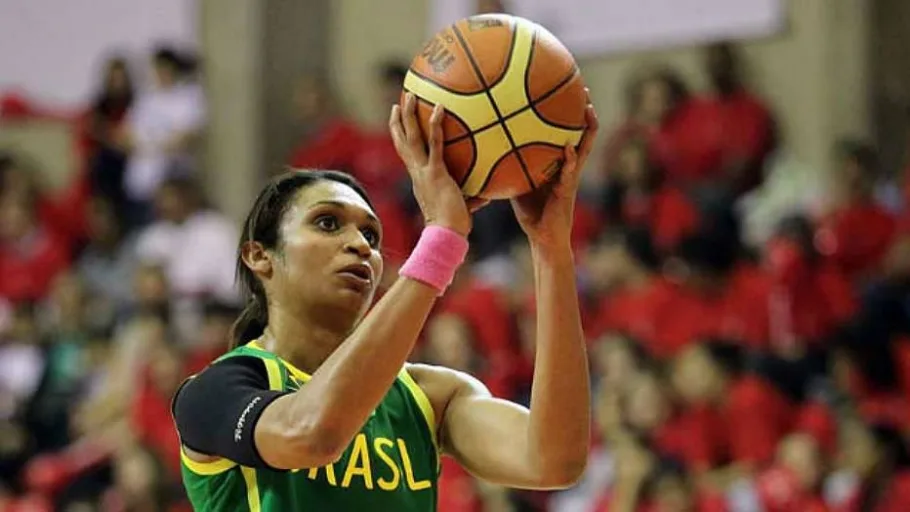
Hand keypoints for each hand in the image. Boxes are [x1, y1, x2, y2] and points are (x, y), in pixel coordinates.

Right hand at [390, 94, 485, 236]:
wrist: (446, 235)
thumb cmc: (453, 225)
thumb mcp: (461, 206)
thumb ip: (471, 198)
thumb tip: (487, 195)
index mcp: (420, 179)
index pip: (407, 155)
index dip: (401, 139)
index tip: (399, 124)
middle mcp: (417, 173)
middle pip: (402, 142)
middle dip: (399, 122)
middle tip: (399, 103)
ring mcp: (424, 171)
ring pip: (411, 139)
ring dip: (409, 116)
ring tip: (410, 95)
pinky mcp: (436, 172)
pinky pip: (435, 144)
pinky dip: (436, 126)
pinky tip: (440, 108)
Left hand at [510, 95, 598, 250]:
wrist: (544, 239)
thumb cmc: (531, 213)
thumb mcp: (517, 184)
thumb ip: (509, 166)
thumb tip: (485, 148)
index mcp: (559, 164)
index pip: (567, 133)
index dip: (569, 114)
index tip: (565, 90)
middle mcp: (569, 167)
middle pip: (582, 133)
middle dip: (584, 111)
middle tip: (583, 88)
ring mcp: (572, 178)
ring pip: (585, 148)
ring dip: (588, 128)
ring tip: (587, 109)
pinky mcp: (568, 192)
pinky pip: (571, 173)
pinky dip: (571, 161)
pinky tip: (569, 149)